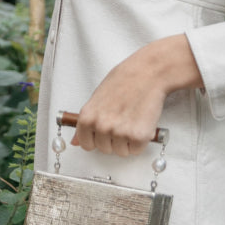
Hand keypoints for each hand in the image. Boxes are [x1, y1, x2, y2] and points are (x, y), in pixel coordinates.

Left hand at [71, 34, 203, 155]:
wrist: (148, 73)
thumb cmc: (124, 80)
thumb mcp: (97, 98)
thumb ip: (87, 121)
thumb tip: (75, 142)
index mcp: (87, 117)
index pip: (86, 144)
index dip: (97, 139)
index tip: (105, 133)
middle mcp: (101, 126)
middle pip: (104, 149)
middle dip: (114, 139)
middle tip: (123, 120)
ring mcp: (119, 132)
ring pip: (121, 152)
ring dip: (127, 141)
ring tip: (133, 120)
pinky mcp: (138, 137)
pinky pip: (136, 150)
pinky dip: (140, 141)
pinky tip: (141, 124)